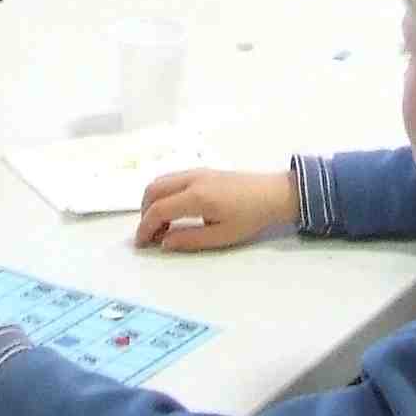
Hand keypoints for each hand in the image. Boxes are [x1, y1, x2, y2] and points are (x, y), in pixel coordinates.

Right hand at [135, 168, 299, 251]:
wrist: (274, 194)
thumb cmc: (250, 217)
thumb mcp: (221, 236)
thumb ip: (189, 240)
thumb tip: (163, 243)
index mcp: (196, 196)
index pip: (158, 209)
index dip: (145, 228)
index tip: (142, 244)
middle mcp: (191, 179)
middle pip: (153, 190)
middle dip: (144, 212)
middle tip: (150, 235)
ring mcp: (197, 171)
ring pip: (161, 181)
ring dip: (153, 201)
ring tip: (163, 225)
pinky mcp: (203, 171)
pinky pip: (173, 179)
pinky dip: (164, 194)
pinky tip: (175, 211)